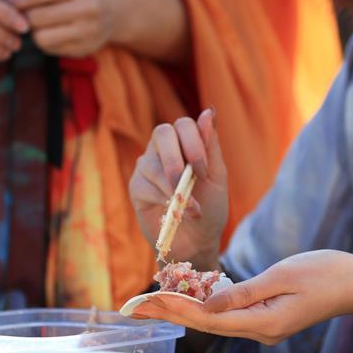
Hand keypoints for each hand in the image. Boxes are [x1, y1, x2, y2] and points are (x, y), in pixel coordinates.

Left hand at [7, 0, 118, 56]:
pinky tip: (50, 30)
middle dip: (24, 15)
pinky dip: (44, 40)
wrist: (117, 10)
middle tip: (22, 13)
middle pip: (37, 18)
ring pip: (41, 37)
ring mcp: (89, 32)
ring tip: (37, 21)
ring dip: (33, 30)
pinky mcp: (85, 49)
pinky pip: (50, 48)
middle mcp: (89, 8)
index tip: (8, 1)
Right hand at [128, 109, 228, 267]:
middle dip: (178, 159)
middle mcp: (162, 150)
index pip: (183, 125)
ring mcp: (146, 167)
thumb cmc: (210, 206)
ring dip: (175, 189)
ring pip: (152, 164)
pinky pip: (145, 186)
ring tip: (191, 210)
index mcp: (184, 142)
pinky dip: (164, 201)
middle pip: (162, 133)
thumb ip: (210, 144)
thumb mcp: (216, 175)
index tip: (205, 172)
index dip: (194, 145)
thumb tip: (209, 111)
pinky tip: (176, 214)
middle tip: (192, 181)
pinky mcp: (136, 188)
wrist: (198, 241)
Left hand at [132, 250, 352, 344]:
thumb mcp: (283, 276)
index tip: (149, 301)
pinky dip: (208, 305)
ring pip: (217, 320)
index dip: (176, 310)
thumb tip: (207, 306)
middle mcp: (260, 331)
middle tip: (137, 303)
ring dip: (186, 309)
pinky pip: (231, 314)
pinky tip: (191, 296)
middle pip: (207, 323)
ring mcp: (265, 327)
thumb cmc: (326, 273)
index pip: (209, 320)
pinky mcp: (268, 318)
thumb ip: (244, 292)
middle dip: (172, 311)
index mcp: (264, 323)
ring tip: (154, 298)